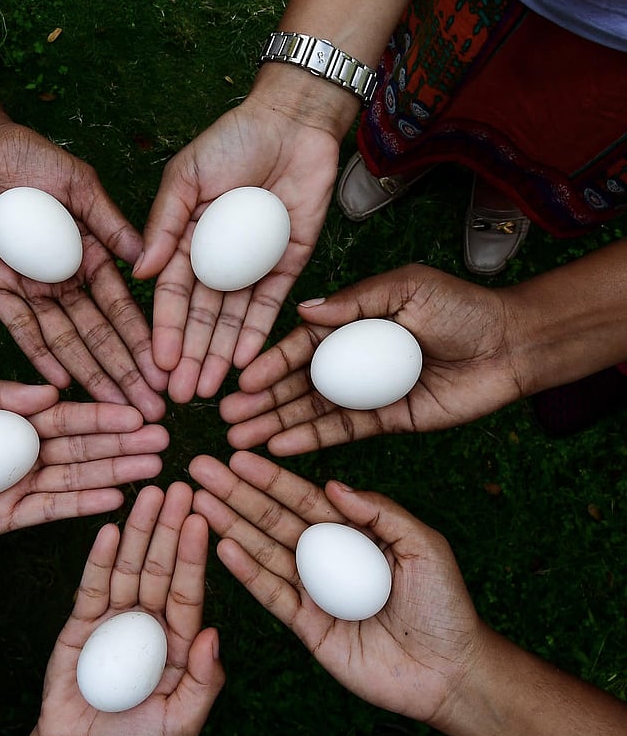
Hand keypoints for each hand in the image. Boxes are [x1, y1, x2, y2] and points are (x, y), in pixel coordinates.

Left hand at [0, 109, 168, 421]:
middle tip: (149, 410)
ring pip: (64, 341)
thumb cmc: (24, 155)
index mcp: (90, 256)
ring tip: (113, 407)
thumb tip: (145, 261)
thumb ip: (107, 221)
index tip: (164, 372)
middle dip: (124, 372)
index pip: (120, 308)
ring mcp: (29, 289)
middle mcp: (64, 281)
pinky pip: (19, 329)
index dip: (142, 341)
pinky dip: (38, 355)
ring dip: (89, 374)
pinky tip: (60, 383)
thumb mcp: (76, 183)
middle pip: (97, 335)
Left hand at [0, 371, 168, 539]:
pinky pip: (53, 509)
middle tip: (164, 441)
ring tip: (153, 468)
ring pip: (78, 478)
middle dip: (125, 444)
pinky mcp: (10, 517)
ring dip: (116, 472)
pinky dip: (85, 504)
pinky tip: (116, 497)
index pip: (72, 417)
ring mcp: (22, 486)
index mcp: (19, 419)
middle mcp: (29, 453)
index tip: (143, 412)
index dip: (107, 415)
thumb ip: (1, 391)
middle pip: (86, 448)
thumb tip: (52, 392)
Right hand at [28, 484, 223, 735]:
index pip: (190, 588)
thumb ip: (203, 681)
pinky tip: (111, 529)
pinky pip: (92, 585)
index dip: (195, 553)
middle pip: (161, 565)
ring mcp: (116, 616)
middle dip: (170, 527)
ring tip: (148, 494)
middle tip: (180, 487)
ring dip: (139, 530)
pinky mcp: (83, 620)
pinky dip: (100, 557)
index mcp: (179, 637)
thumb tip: (213, 633)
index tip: (202, 517)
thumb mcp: (180, 721)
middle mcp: (151, 618)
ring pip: (130, 566)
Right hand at [134, 95, 340, 401]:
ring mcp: (251, 268)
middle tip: (181, 396)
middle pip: (202, 319)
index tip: (157, 365)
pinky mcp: (287, 268)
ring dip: (221, 357)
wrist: (292, 123)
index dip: (166, 332)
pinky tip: (246, 364)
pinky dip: (259, 335)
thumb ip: (164, 224)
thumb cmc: (231, 140)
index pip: (173, 297)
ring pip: (233, 322)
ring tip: (209, 390)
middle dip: (191, 357)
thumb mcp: (186, 176)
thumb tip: (140, 273)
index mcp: (185, 243)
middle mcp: (216, 263)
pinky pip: (270, 308)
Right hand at [189, 450, 486, 722]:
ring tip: (198, 501)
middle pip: (273, 519)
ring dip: (231, 525)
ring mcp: (313, 591)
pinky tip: (222, 547)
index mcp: (353, 533)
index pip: (304, 498)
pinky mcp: (306, 626)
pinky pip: (272, 594)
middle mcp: (327, 558)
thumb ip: (380, 513)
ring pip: (264, 551)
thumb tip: (333, 484)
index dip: (270, 478)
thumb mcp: (424, 547)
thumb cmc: (445, 607)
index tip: (237, 456)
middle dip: (236, 493)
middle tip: (199, 468)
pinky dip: (246, 572)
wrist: (450, 673)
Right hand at [221, 264, 522, 453]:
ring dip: (274, 424)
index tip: (240, 381)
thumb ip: (357, 301)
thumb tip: (305, 309)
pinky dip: (310, 440)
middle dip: (259, 400)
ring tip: (239, 438)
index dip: (269, 364)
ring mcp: (365, 392)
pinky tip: (280, 448)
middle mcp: (350, 359)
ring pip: (310, 410)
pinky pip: (340, 432)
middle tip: (226, 417)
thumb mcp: (407, 288)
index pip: (300, 345)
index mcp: (351, 323)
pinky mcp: (384, 421)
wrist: (510, 346)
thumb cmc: (461, 307)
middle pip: (295, 383)